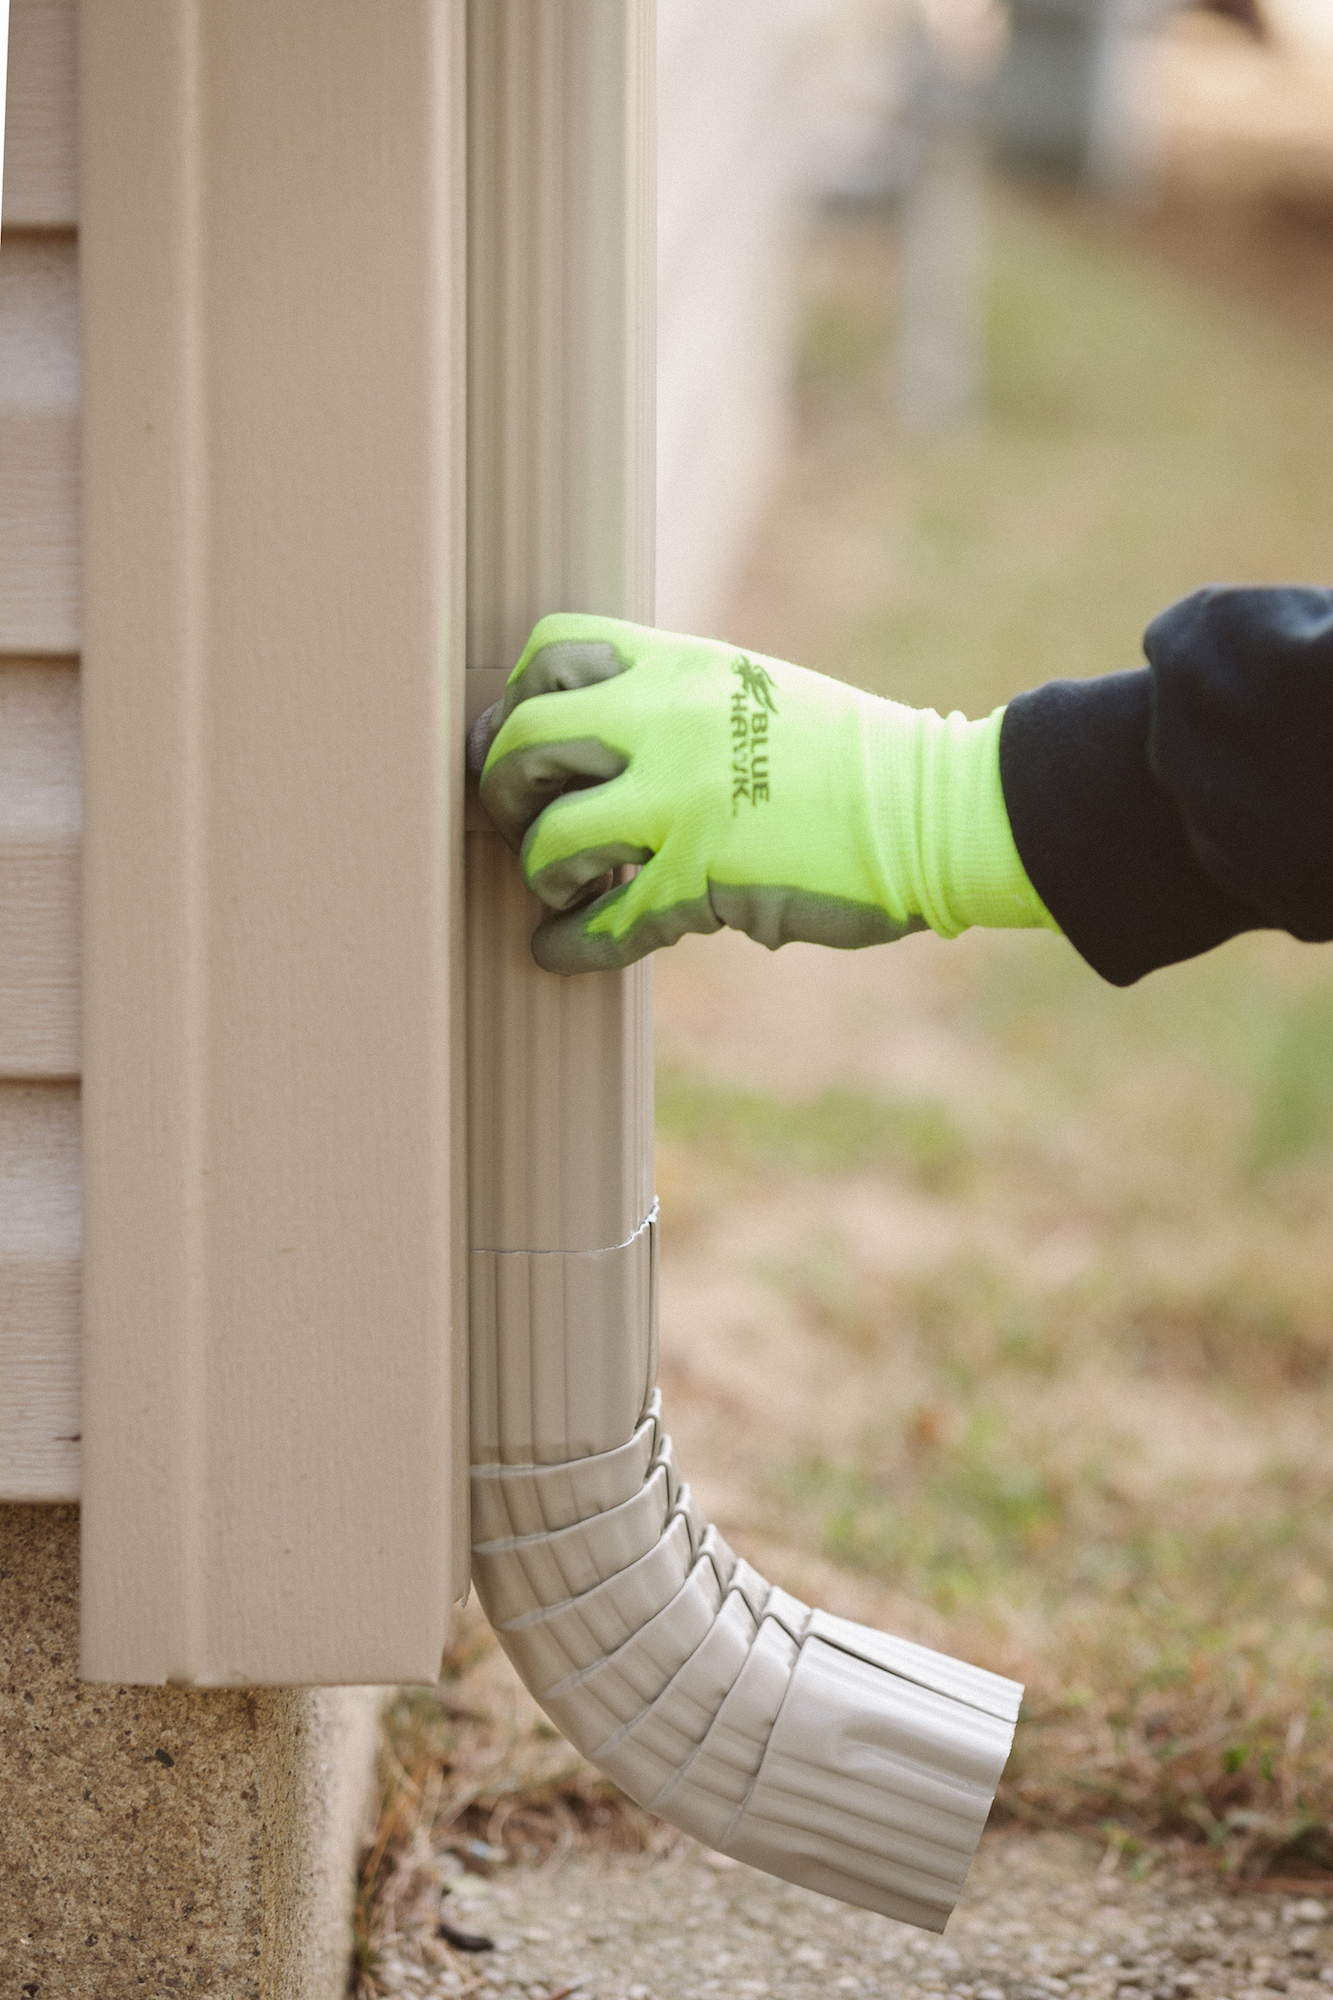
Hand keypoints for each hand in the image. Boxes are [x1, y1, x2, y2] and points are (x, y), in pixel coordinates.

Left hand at [473, 613, 1049, 974]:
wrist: (934, 810)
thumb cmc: (849, 760)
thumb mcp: (754, 693)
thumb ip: (677, 702)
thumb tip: (602, 738)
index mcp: (683, 666)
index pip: (552, 653)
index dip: (518, 701)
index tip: (524, 740)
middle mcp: (671, 723)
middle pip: (526, 743)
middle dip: (500, 788)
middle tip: (515, 817)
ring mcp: (685, 804)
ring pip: (553, 840)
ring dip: (540, 871)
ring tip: (558, 886)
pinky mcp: (705, 881)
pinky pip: (608, 922)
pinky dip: (572, 945)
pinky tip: (559, 951)